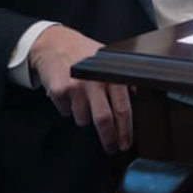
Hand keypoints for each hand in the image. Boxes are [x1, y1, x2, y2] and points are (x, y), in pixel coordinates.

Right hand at [28, 25, 131, 153]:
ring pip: (83, 119)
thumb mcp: (108, 60)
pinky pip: (66, 112)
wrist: (55, 44)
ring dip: (84, 117)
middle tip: (112, 148)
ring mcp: (75, 87)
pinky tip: (69, 94)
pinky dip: (68, 108)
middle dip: (109, 138)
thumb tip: (136, 94)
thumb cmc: (84, 52)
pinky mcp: (59, 91)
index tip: (126, 143)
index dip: (125, 129)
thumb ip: (122, 77)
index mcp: (112, 75)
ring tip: (83, 101)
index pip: (122, 108)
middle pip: (103, 119)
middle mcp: (95, 82)